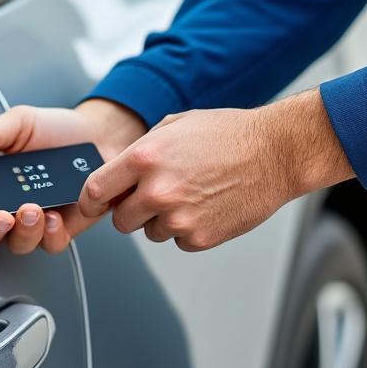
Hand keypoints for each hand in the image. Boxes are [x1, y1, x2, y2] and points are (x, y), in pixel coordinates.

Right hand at [0, 99, 145, 253]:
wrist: (101, 136)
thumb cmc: (58, 131)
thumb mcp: (18, 123)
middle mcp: (11, 206)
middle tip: (1, 216)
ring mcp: (37, 220)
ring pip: (20, 243)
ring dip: (23, 232)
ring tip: (32, 210)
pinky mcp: (63, 228)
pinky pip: (52, 244)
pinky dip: (51, 235)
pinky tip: (54, 218)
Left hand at [78, 89, 353, 251]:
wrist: (274, 153)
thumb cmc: (229, 136)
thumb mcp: (175, 126)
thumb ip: (141, 152)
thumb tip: (118, 176)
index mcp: (146, 158)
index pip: (96, 191)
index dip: (92, 201)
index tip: (94, 205)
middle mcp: (158, 190)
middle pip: (120, 221)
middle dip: (132, 211)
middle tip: (156, 196)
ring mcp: (178, 218)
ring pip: (150, 233)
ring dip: (163, 220)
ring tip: (192, 195)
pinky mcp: (199, 237)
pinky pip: (178, 242)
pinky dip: (189, 230)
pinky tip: (207, 207)